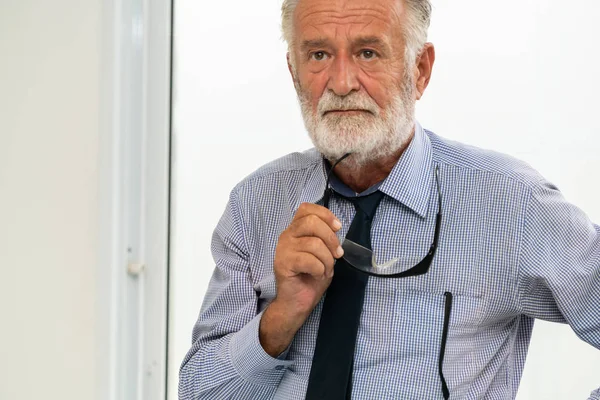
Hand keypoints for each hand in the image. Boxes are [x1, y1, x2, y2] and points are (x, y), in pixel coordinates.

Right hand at [259, 202, 343, 356]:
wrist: (297, 303)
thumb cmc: (310, 277)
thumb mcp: (322, 253)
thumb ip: (325, 238)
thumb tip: (336, 229)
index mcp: (295, 230)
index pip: (306, 208)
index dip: (325, 214)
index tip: (338, 227)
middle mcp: (287, 235)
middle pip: (312, 222)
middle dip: (331, 239)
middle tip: (337, 255)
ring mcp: (283, 249)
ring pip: (314, 244)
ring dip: (327, 260)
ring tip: (324, 270)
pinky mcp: (283, 263)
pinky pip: (310, 261)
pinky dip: (319, 270)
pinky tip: (316, 276)